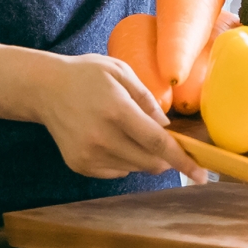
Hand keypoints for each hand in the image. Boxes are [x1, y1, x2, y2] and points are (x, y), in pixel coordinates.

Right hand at [36, 53, 208, 183]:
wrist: (44, 89)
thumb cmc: (87, 75)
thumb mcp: (121, 72)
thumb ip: (147, 100)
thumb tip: (167, 128)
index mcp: (117, 110)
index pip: (158, 143)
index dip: (183, 160)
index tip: (202, 175)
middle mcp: (102, 137)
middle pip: (149, 162)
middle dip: (164, 156)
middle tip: (158, 136)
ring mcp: (89, 154)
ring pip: (134, 168)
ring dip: (141, 155)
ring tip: (124, 128)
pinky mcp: (80, 164)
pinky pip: (116, 171)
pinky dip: (122, 160)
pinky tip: (108, 137)